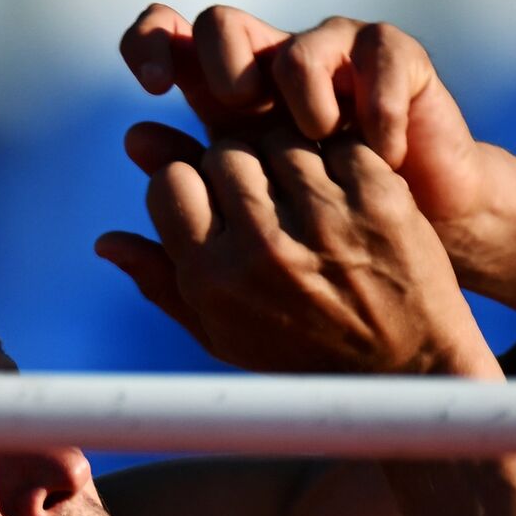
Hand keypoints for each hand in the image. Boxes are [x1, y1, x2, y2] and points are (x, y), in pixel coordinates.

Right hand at [98, 128, 498, 377]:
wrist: (407, 375)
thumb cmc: (305, 359)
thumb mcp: (224, 337)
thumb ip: (163, 285)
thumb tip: (107, 242)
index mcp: (214, 281)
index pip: (171, 183)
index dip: (191, 186)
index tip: (214, 205)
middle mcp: (263, 249)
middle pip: (224, 153)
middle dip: (241, 169)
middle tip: (266, 200)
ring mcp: (325, 221)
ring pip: (282, 140)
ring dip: (291, 160)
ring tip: (309, 202)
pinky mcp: (379, 199)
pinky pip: (339, 144)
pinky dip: (342, 162)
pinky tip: (348, 199)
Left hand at [116, 4, 489, 239]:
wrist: (421, 249)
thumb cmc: (330, 249)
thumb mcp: (249, 238)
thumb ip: (189, 212)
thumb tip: (123, 180)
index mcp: (227, 105)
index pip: (168, 43)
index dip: (149, 47)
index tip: (152, 88)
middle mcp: (273, 71)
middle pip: (219, 26)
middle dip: (218, 63)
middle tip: (236, 105)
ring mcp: (335, 61)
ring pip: (293, 45)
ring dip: (299, 93)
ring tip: (319, 140)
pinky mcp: (395, 64)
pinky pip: (375, 52)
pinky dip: (376, 106)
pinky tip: (384, 152)